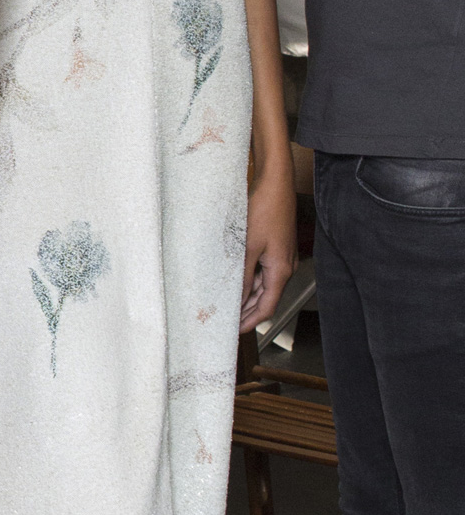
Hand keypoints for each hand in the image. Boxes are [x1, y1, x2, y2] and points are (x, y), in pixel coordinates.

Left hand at [238, 156, 296, 334]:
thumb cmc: (265, 209)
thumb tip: (238, 299)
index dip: (250, 322)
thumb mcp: (247, 247)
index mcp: (281, 270)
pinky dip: (251, 282)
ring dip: (249, 298)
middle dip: (248, 313)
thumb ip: (244, 276)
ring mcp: (283, 257)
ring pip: (265, 286)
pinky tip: (237, 283)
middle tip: (229, 323)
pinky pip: (264, 272)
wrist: (275, 183)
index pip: (267, 308)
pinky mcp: (277, 248)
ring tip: (230, 308)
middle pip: (267, 299)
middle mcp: (286, 266)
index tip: (235, 331)